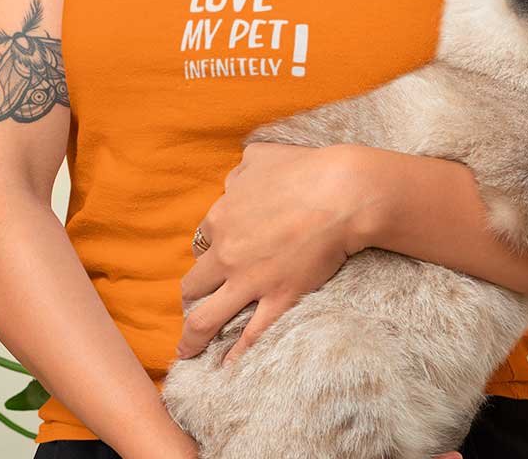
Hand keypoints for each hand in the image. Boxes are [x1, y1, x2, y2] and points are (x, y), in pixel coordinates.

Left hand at [177, 142, 364, 365]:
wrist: (340, 193)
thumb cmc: (304, 169)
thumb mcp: (260, 157)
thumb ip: (240, 171)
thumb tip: (232, 182)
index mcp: (221, 217)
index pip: (204, 240)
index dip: (212, 248)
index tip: (218, 257)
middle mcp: (227, 253)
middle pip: (193, 284)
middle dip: (191, 296)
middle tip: (194, 305)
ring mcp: (250, 281)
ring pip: (205, 320)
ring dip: (192, 339)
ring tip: (187, 352)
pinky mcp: (278, 300)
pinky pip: (250, 336)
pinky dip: (235, 356)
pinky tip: (227, 368)